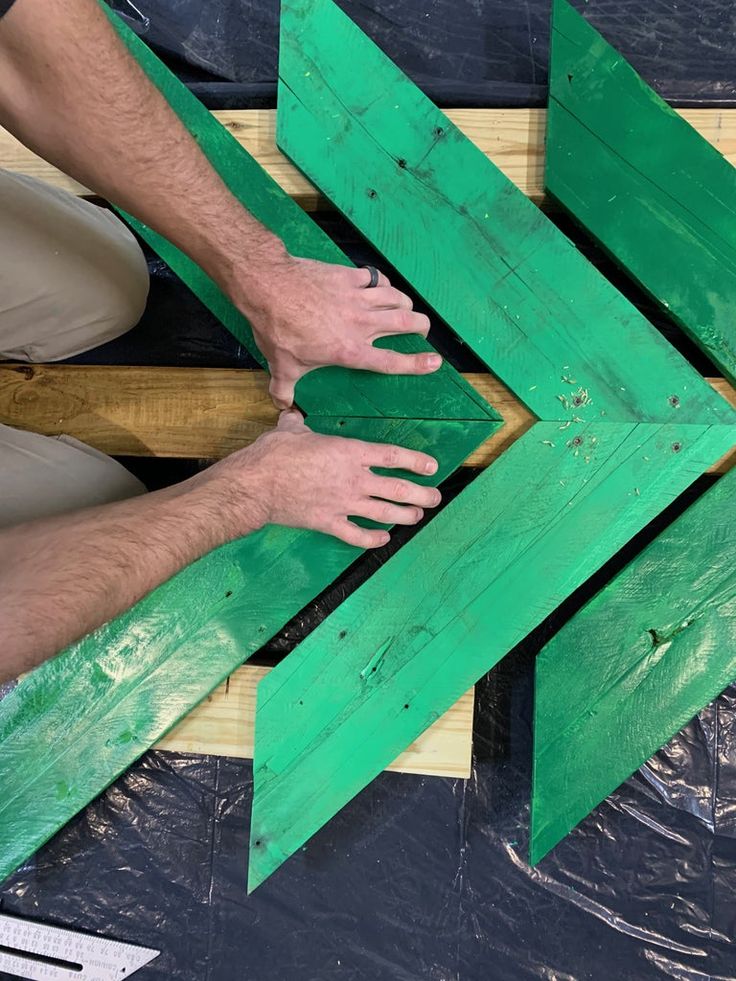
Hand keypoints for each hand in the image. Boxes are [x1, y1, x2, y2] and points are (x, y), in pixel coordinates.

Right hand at [203, 410, 441, 548]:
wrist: (256, 484)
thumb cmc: (274, 454)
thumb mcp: (290, 430)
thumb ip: (298, 424)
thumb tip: (291, 415)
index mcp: (349, 452)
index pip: (392, 456)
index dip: (416, 461)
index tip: (431, 466)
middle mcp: (353, 479)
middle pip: (398, 489)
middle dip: (422, 495)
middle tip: (435, 497)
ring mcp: (344, 504)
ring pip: (385, 513)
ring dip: (405, 515)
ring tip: (417, 516)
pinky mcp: (329, 523)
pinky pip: (357, 535)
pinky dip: (373, 539)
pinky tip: (383, 538)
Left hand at [236, 254, 441, 408]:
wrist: (270, 286)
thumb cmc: (277, 328)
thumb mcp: (281, 365)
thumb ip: (284, 388)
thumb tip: (283, 406)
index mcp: (349, 350)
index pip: (391, 361)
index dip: (416, 363)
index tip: (434, 362)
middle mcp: (360, 324)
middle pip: (406, 323)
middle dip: (420, 327)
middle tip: (421, 330)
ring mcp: (356, 297)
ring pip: (396, 298)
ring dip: (406, 303)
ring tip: (406, 307)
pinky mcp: (348, 276)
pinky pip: (376, 278)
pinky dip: (383, 282)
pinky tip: (380, 285)